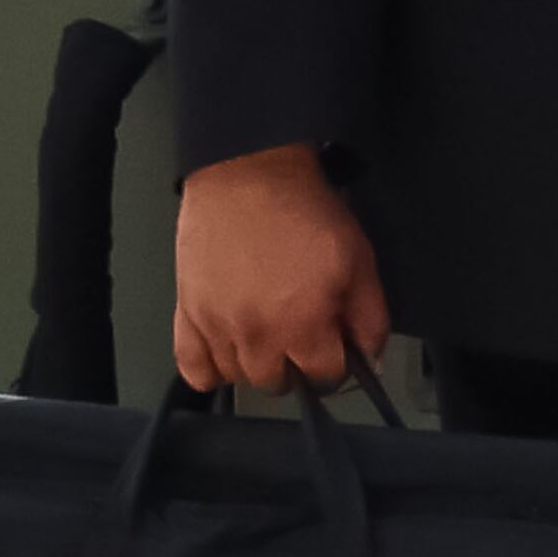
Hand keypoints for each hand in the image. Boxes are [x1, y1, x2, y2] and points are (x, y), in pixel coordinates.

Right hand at [172, 144, 389, 393]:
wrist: (249, 173)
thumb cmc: (304, 209)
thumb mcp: (360, 258)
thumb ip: (370, 315)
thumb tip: (370, 355)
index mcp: (304, 324)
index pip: (325, 378)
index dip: (339, 364)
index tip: (337, 349)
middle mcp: (257, 336)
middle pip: (279, 383)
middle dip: (296, 365)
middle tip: (302, 334)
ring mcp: (216, 328)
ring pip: (239, 379)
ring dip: (257, 363)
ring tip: (268, 331)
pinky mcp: (187, 314)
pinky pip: (193, 369)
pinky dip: (210, 369)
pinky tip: (228, 348)